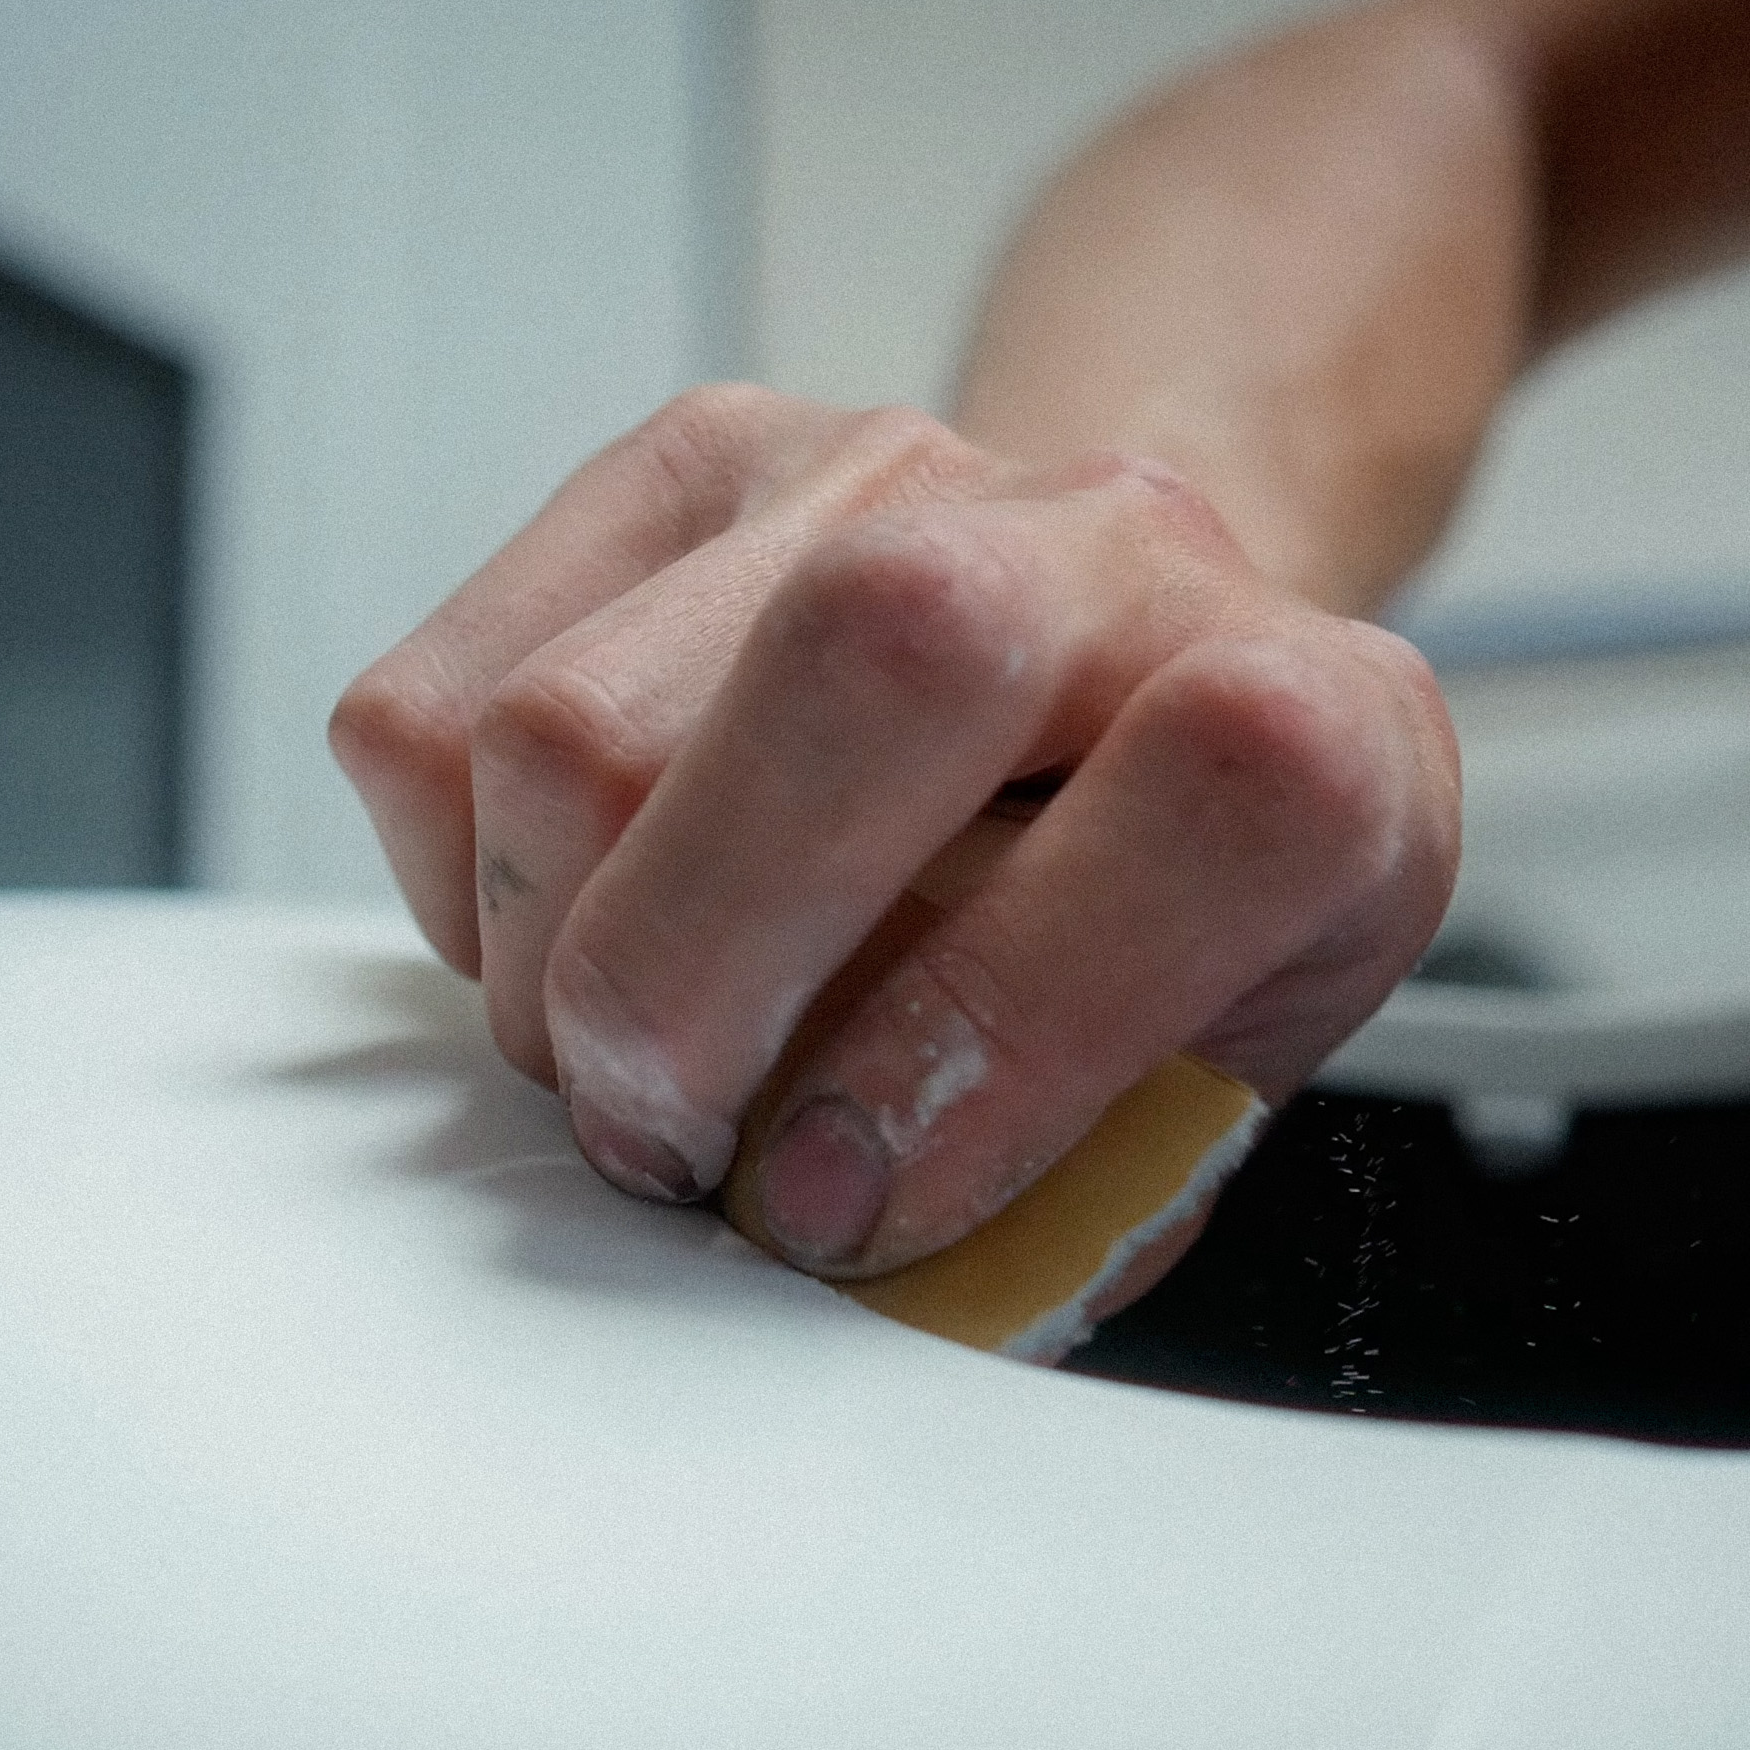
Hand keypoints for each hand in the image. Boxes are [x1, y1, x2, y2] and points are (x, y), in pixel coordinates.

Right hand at [329, 385, 1458, 1287]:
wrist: (1114, 691)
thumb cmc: (1150, 926)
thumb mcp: (1189, 1100)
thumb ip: (1062, 1205)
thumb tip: (851, 1275)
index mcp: (1311, 726)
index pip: (1215, 787)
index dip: (1006, 1031)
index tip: (847, 1200)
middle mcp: (1106, 552)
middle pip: (869, 666)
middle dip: (698, 982)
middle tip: (671, 1143)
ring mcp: (873, 477)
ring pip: (584, 718)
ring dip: (553, 966)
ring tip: (634, 1061)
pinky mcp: (675, 473)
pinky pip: (437, 713)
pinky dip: (460, 890)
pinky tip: (578, 932)